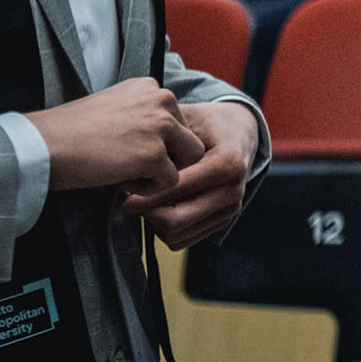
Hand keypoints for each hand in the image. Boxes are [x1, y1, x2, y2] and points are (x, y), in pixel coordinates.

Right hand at [27, 79, 203, 195]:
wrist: (44, 144)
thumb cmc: (72, 132)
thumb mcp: (115, 110)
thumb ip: (144, 118)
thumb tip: (167, 146)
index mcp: (152, 88)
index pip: (179, 122)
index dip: (158, 143)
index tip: (127, 148)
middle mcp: (162, 100)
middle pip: (191, 139)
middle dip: (169, 158)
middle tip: (133, 166)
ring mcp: (161, 126)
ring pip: (190, 159)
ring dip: (163, 172)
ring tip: (128, 174)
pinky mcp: (153, 154)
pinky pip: (169, 182)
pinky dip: (148, 189)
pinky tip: (120, 181)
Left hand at [122, 99, 260, 249]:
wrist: (238, 131)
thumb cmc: (205, 124)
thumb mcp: (186, 120)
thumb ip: (164, 141)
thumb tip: (129, 167)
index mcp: (229, 163)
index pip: (177, 189)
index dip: (144, 192)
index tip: (122, 186)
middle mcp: (234, 191)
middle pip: (174, 221)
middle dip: (145, 211)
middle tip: (127, 199)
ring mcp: (231, 209)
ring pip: (175, 235)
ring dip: (153, 221)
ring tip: (144, 200)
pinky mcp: (223, 222)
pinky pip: (181, 241)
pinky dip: (163, 229)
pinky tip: (160, 207)